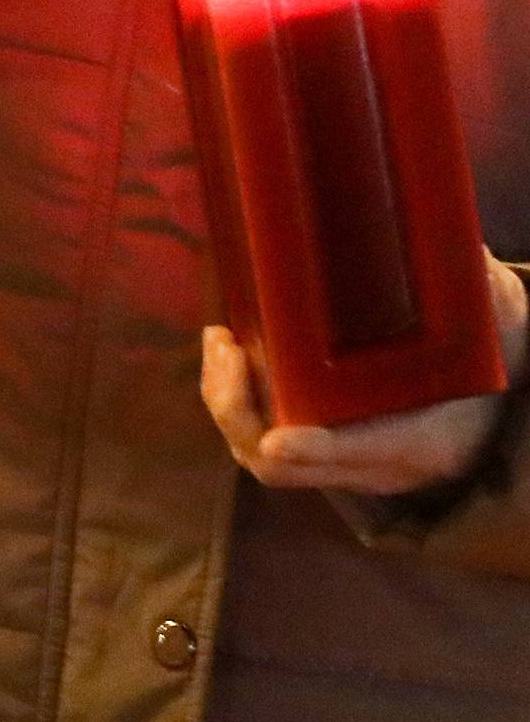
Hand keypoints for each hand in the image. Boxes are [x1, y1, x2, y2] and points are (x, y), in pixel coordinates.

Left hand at [202, 257, 529, 495]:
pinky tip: (232, 352)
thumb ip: (479, 297)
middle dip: (241, 412)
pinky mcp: (332, 453)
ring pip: (269, 462)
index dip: (315, 449)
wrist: (505, 404)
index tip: (276, 438)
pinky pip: (270, 449)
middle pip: (289, 468)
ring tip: (220, 342)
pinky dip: (240, 407)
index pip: (360, 454)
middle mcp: (379, 465)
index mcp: (423, 440)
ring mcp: (351, 465)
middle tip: (226, 345)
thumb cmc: (491, 353)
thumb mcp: (495, 323)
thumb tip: (465, 254)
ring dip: (230, 406)